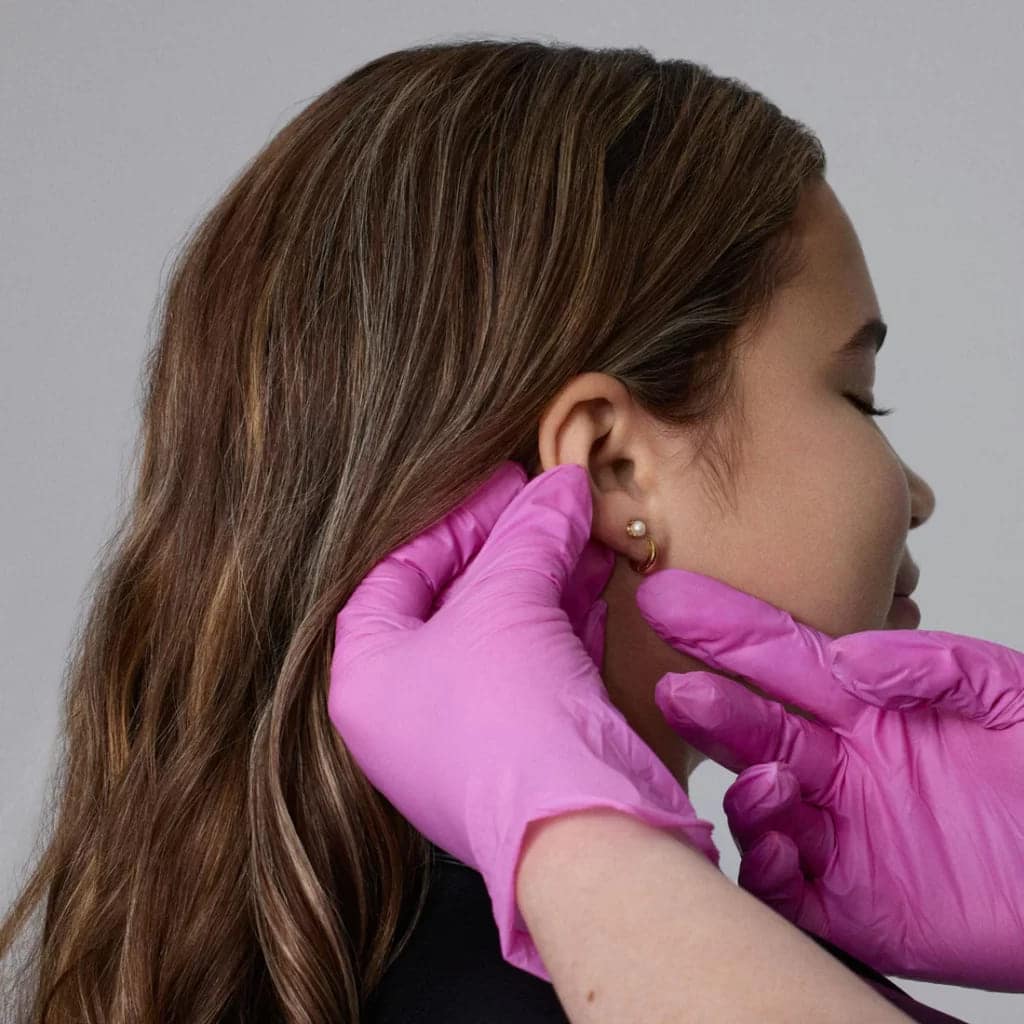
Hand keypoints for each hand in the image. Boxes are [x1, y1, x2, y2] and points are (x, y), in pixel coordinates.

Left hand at [328, 463, 718, 981]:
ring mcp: (464, 734)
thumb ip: (530, 534)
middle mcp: (406, 710)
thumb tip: (561, 482)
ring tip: (583, 528)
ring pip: (503, 632)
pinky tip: (596, 578)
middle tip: (544, 501)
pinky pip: (537, 665)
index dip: (451, 521)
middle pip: (454, 600)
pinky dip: (566, 619)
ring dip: (546, 576)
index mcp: (367, 678)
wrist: (578, 838)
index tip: (501, 485)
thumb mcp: (507, 604)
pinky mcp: (521, 749)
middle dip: (507, 545)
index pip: (395, 573)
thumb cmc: (507, 721)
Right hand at [634, 568, 1023, 990]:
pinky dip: (767, 869)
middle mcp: (842, 766)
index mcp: (869, 708)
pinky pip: (786, 891)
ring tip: (767, 776)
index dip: (722, 627)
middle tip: (676, 689)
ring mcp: (842, 835)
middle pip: (756, 729)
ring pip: (759, 808)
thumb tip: (847, 659)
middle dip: (710, 706)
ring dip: (744, 790)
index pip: (782, 658)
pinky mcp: (853, 907)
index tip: (666, 599)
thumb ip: (935, 665)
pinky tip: (781, 845)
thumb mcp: (1011, 694)